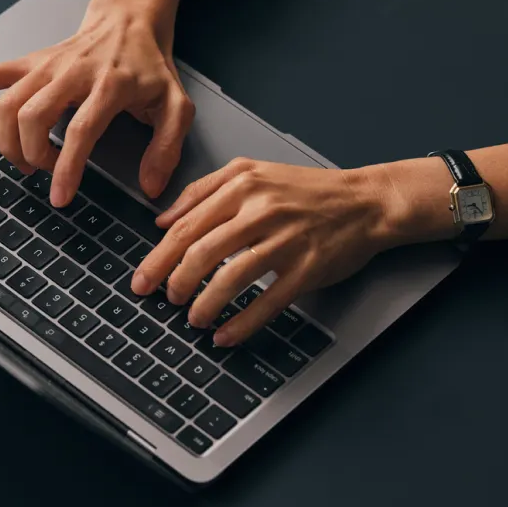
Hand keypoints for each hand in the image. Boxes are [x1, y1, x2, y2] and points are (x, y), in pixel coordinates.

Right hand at [0, 11, 194, 206]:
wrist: (130, 22)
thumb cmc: (149, 68)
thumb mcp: (176, 106)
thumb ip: (167, 148)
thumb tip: (149, 186)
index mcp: (109, 84)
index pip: (81, 129)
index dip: (67, 167)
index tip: (60, 196)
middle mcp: (72, 72)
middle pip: (34, 116)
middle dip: (33, 155)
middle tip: (47, 174)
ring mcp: (45, 65)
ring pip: (8, 103)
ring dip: (8, 140)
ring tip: (26, 160)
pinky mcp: (29, 62)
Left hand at [130, 158, 400, 345]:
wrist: (365, 201)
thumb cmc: (306, 189)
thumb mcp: (251, 172)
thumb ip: (203, 190)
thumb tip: (163, 220)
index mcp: (242, 186)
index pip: (187, 225)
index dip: (158, 257)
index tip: (142, 279)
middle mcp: (261, 211)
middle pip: (202, 251)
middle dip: (175, 282)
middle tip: (165, 299)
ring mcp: (285, 240)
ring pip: (231, 277)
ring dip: (205, 304)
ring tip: (192, 318)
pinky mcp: (307, 268)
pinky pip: (268, 301)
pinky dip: (242, 323)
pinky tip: (225, 334)